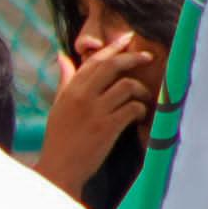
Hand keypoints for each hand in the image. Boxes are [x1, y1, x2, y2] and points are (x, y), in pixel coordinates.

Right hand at [37, 33, 157, 200]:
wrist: (59, 169)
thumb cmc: (59, 138)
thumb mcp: (58, 106)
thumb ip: (65, 81)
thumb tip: (62, 57)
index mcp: (70, 91)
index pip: (95, 60)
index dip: (114, 47)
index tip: (129, 38)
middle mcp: (82, 97)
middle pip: (113, 66)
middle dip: (134, 58)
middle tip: (148, 57)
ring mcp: (95, 112)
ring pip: (127, 86)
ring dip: (140, 90)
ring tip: (142, 99)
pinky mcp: (108, 127)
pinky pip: (133, 108)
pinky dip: (140, 110)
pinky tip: (138, 116)